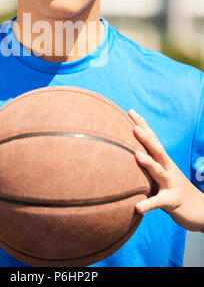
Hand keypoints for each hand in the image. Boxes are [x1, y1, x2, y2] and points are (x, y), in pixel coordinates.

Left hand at [128, 109, 203, 232]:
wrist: (199, 209)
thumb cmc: (173, 189)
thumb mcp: (161, 173)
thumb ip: (147, 163)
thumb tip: (125, 152)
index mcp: (164, 160)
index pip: (153, 139)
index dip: (143, 125)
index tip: (130, 111)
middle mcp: (168, 168)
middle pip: (157, 150)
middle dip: (146, 138)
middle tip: (134, 128)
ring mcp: (171, 184)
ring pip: (159, 172)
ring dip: (148, 163)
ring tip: (136, 155)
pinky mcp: (172, 201)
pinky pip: (159, 202)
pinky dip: (148, 204)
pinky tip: (137, 207)